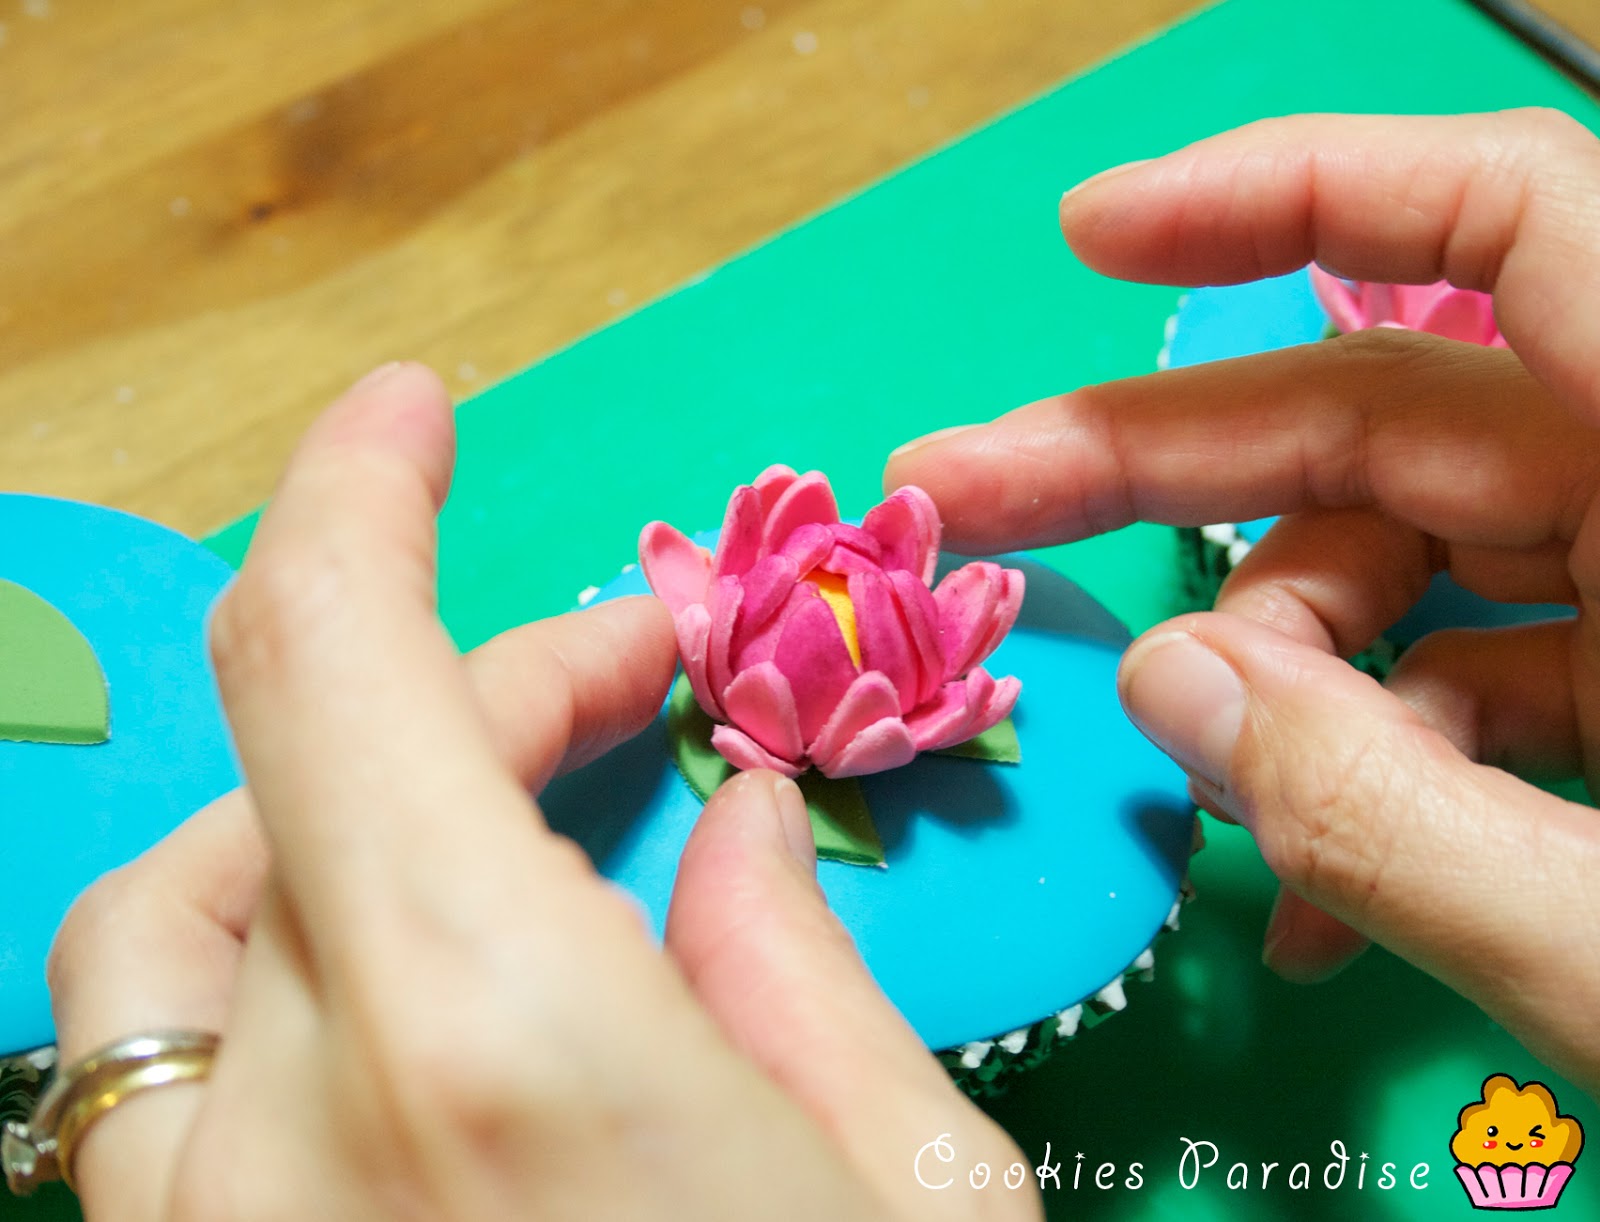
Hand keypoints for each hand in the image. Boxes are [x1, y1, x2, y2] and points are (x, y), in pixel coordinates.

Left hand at [47, 364, 1033, 1220]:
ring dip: (318, 806)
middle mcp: (288, 1140)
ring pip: (179, 925)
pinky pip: (144, 1078)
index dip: (356, 496)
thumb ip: (797, 972)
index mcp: (494, 1045)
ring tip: (485, 808)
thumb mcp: (911, 1188)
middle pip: (306, 784)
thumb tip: (738, 830)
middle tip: (634, 685)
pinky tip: (375, 978)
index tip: (411, 416)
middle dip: (477, 688)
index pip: (331, 663)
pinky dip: (242, 964)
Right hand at [887, 110, 1599, 1095]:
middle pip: (1388, 416)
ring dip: (1283, 681)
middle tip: (969, 493)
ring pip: (1412, 569)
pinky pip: (1482, 683)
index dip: (1287, 192)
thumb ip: (1391, 823)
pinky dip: (1380, 770)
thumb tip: (1169, 691)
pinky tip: (1320, 899)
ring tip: (1218, 812)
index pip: (1509, 217)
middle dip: (1164, 466)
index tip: (1094, 236)